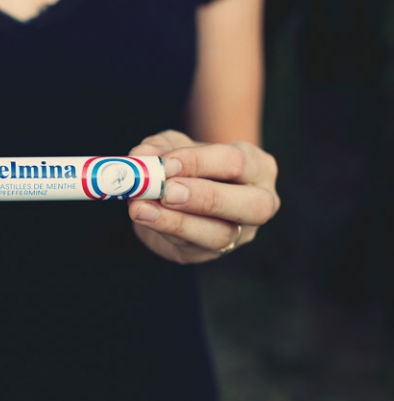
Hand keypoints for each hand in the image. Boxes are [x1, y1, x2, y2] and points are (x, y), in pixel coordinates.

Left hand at [127, 130, 279, 263]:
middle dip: (205, 198)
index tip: (165, 164)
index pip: (236, 162)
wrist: (181, 196)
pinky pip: (191, 247)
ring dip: (176, 222)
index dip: (198, 163)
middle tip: (167, 192)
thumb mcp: (174, 147)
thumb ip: (159, 148)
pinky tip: (143, 217)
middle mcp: (260, 202)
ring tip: (141, 209)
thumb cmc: (187, 164)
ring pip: (219, 235)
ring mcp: (240, 233)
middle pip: (251, 205)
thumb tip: (141, 156)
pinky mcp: (211, 253)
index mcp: (256, 167)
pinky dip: (163, 230)